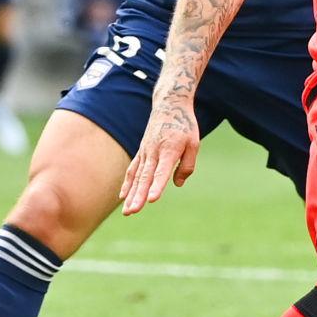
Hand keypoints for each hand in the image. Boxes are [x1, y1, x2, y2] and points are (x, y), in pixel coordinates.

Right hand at [120, 97, 200, 214]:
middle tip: (132, 212)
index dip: (157, 186)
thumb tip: (177, 184)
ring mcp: (145, 152)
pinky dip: (127, 183)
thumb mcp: (194, 143)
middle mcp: (154, 152)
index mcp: (170, 150)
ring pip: (136, 176)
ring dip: (131, 194)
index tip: (151, 199)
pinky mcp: (141, 152)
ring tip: (127, 211)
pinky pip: (133, 170)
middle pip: (145, 177)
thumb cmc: (185, 125)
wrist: (170, 105)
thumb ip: (187, 165)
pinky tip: (122, 197)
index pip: (162, 172)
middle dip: (138, 196)